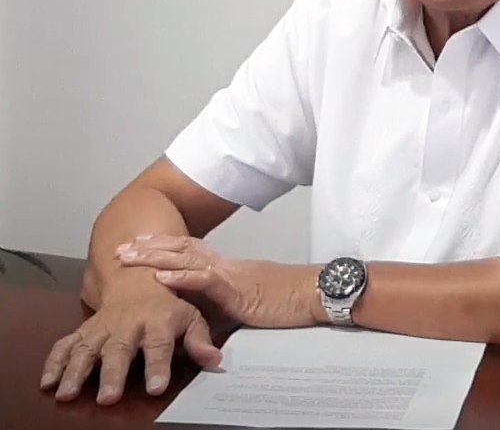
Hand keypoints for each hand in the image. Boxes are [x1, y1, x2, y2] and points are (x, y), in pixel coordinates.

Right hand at [41, 270, 220, 404]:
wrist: (139, 278)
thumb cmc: (169, 305)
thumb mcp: (190, 316)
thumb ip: (200, 340)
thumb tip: (215, 360)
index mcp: (158, 320)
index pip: (160, 344)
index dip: (158, 365)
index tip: (156, 386)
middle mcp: (128, 323)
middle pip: (120, 349)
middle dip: (113, 373)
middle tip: (108, 397)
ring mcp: (103, 326)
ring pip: (88, 347)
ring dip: (76, 370)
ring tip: (67, 394)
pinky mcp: (84, 330)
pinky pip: (65, 344)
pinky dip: (54, 361)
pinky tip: (47, 382)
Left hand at [116, 234, 319, 329]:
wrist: (313, 294)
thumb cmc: (286, 301)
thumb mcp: (247, 303)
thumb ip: (222, 307)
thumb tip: (198, 319)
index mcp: (228, 268)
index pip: (191, 250)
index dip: (165, 245)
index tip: (140, 242)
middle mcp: (225, 265)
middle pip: (182, 248)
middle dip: (150, 247)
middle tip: (122, 247)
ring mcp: (230, 274)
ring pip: (187, 258)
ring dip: (155, 256)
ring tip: (131, 256)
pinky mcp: (237, 289)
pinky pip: (205, 280)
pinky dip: (181, 277)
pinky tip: (161, 276)